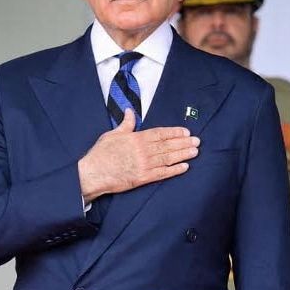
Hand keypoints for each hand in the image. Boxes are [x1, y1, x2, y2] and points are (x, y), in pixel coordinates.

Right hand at [76, 109, 198, 199]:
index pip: (160, 133)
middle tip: (196, 141)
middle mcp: (143, 151)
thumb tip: (130, 112)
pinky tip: (184, 167)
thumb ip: (125, 124)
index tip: (186, 132)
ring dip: (183, 155)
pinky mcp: (143, 178)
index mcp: (136, 138)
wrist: (93, 173)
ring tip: (194, 152)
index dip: (174, 133)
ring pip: (168, 158)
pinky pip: (163, 174)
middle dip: (183, 143)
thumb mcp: (112, 134)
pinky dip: (174, 170)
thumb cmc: (100, 154)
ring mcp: (144, 165)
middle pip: (168, 145)